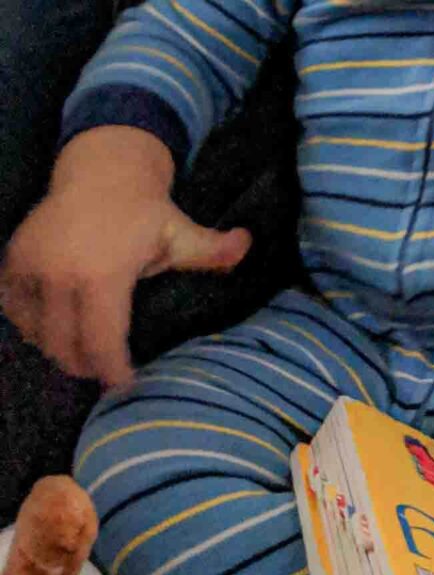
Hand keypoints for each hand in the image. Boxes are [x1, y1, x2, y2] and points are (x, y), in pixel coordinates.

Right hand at [0, 127, 250, 385]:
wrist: (100, 170)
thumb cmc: (147, 211)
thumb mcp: (183, 232)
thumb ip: (214, 250)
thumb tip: (248, 245)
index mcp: (102, 275)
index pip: (101, 343)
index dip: (113, 371)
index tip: (125, 385)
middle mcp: (59, 275)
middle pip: (66, 347)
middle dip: (88, 367)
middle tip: (107, 373)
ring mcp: (30, 268)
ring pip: (37, 334)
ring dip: (59, 350)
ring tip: (84, 354)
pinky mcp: (12, 261)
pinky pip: (13, 311)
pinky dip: (31, 327)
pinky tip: (55, 330)